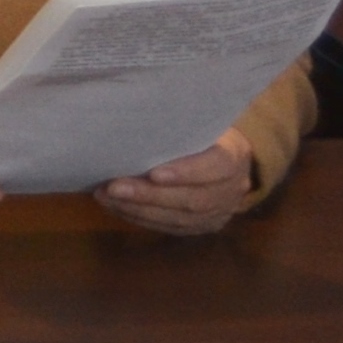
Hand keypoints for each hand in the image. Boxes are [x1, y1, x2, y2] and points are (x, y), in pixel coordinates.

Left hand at [97, 128, 254, 235]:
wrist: (223, 154)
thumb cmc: (199, 129)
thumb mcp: (195, 120)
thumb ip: (175, 123)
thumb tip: (132, 115)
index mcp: (235, 154)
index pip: (217, 165)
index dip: (186, 172)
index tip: (153, 173)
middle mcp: (233, 187)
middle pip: (193, 199)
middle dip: (149, 195)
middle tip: (113, 188)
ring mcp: (221, 211)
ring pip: (180, 218)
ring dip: (139, 209)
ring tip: (107, 198)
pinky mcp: (205, 225)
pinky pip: (172, 227)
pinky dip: (142, 218)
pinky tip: (117, 208)